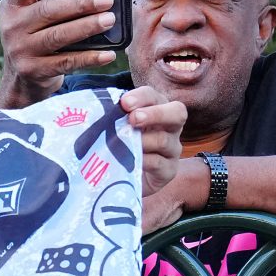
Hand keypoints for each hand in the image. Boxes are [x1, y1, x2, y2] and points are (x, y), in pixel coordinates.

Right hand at [0, 0, 118, 107]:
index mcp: (11, 4)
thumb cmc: (34, 33)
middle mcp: (12, 26)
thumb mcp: (30, 10)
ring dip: (87, 27)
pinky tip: (107, 53)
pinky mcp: (34, 71)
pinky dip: (89, 58)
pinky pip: (66, 62)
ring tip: (109, 19)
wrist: (21, 77)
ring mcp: (21, 51)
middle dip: (80, 3)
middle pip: (48, 10)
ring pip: (59, 36)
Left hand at [119, 86, 187, 231]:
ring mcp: (172, 149)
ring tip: (125, 143)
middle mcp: (170, 127)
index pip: (154, 96)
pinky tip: (129, 161)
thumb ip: (113, 118)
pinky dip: (144, 161)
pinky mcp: (169, 170)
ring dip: (144, 140)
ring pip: (164, 140)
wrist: (126, 179)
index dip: (141, 97)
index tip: (124, 103)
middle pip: (177, 112)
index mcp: (157, 110)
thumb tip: (98, 109)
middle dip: (155, 113)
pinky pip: (159, 163)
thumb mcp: (116, 129)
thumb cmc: (120, 147)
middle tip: (133, 119)